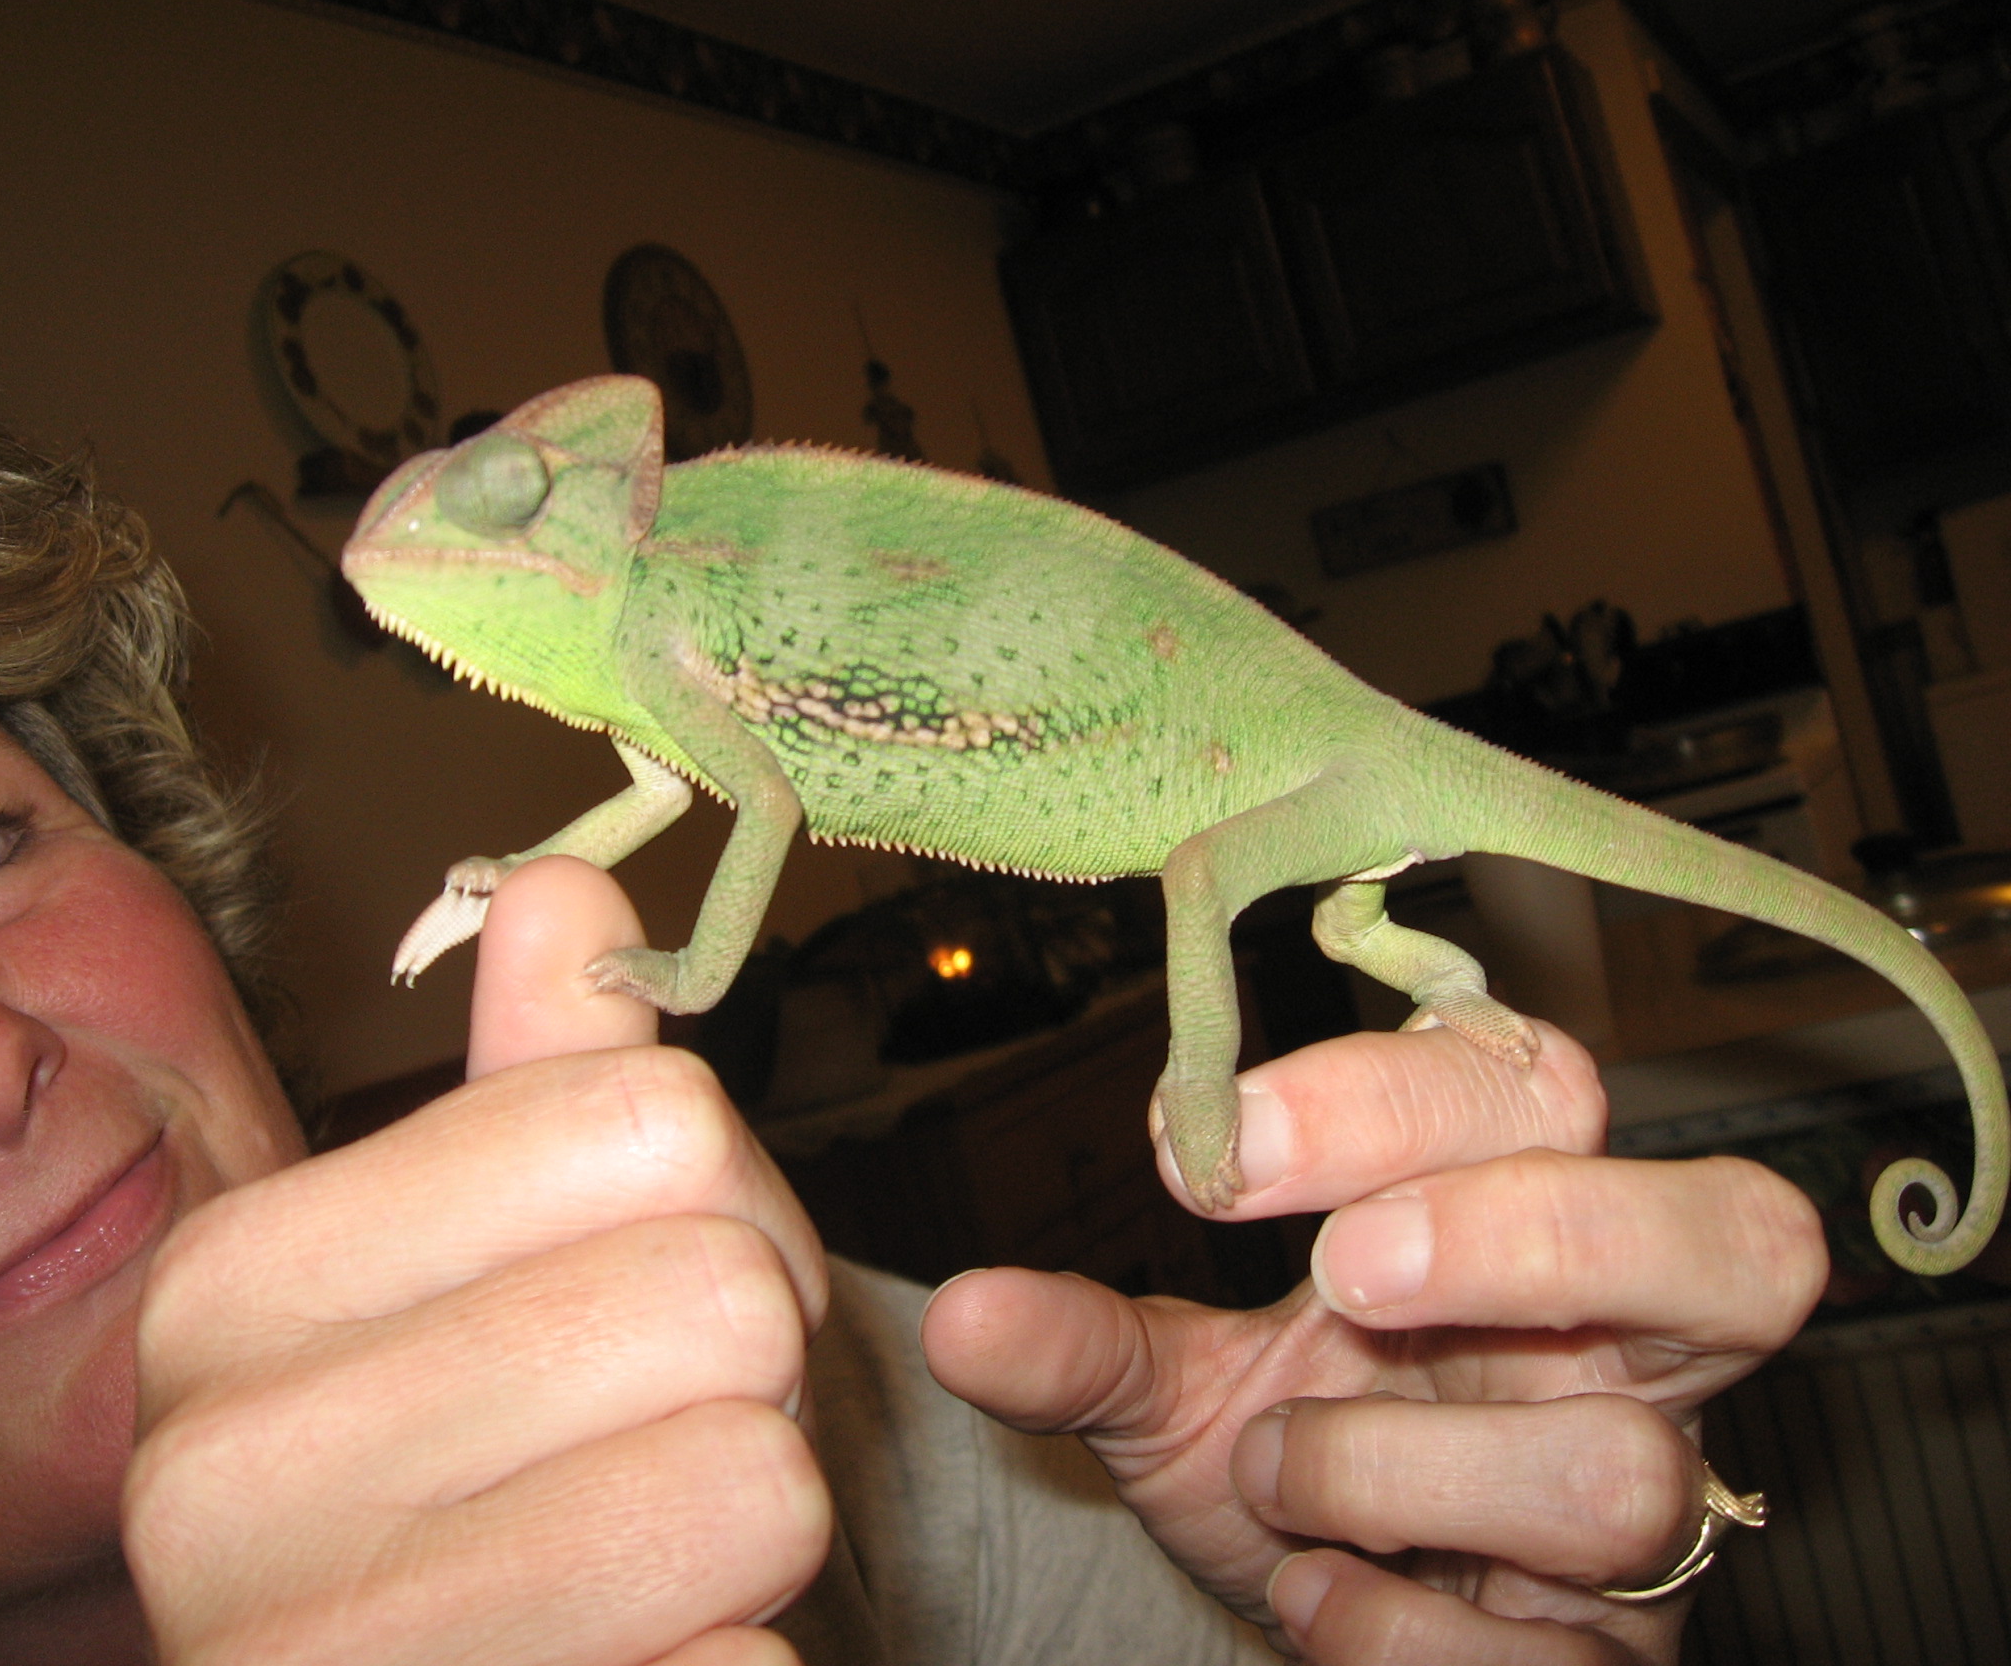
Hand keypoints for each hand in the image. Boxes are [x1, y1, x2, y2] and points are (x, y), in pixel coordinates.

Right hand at [125, 857, 827, 1665]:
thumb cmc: (493, 1474)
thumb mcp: (494, 1264)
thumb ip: (536, 1088)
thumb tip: (565, 882)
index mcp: (229, 1285)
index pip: (658, 1122)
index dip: (732, 1206)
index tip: (660, 1285)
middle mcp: (219, 1477)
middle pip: (724, 1298)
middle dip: (754, 1374)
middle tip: (663, 1431)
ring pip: (757, 1479)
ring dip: (754, 1525)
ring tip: (651, 1555)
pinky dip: (733, 1664)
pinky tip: (632, 1663)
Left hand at [922, 1024, 1826, 1664]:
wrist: (1337, 1620)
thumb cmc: (1292, 1459)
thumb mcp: (1174, 1391)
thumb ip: (1086, 1344)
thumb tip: (958, 1320)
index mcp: (1529, 1218)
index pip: (1541, 1091)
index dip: (1397, 1099)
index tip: (1223, 1141)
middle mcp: (1632, 1352)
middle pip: (1741, 1240)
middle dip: (1534, 1241)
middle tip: (1342, 1277)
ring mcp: (1654, 1516)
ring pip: (1616, 1472)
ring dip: (1395, 1472)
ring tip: (1274, 1474)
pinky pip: (1561, 1659)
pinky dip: (1398, 1627)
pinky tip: (1317, 1596)